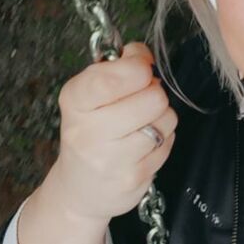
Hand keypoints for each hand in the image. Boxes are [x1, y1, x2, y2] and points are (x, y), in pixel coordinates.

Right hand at [51, 41, 178, 221]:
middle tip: (142, 100)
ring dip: (162, 117)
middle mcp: (87, 131)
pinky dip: (164, 139)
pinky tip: (144, 144)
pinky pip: (168, 143)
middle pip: (152, 97)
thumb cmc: (91, 131)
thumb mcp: (89, 94)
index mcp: (75, 101)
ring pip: (165, 119)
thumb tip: (142, 53)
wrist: (80, 189)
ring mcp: (110, 159)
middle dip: (155, 92)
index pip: (111, 79)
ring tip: (143, 123)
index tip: (141, 68)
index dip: (138, 67)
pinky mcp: (133, 178)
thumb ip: (116, 67)